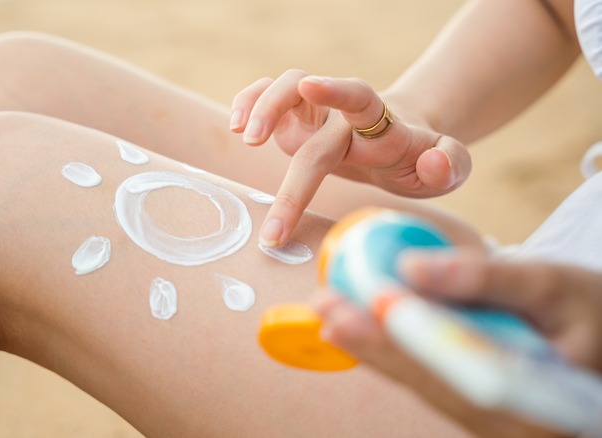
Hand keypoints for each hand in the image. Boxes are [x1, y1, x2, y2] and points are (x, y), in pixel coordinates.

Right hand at [230, 70, 470, 246]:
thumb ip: (450, 164)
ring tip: (244, 138)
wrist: (401, 142)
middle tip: (266, 196)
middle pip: (307, 105)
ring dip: (259, 106)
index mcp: (380, 123)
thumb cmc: (418, 159)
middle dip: (280, 131)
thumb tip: (434, 163)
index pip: (359, 96)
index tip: (311, 84)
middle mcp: (342, 112)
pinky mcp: (296, 118)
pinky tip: (237, 127)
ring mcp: (316, 111)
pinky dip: (247, 103)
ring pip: (284, 87)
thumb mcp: (448, 169)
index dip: (335, 90)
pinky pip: (266, 97)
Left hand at [312, 249, 601, 436]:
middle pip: (432, 379)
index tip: (374, 301)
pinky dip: (394, 352)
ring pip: (424, 382)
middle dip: (375, 340)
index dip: (414, 336)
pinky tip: (361, 330)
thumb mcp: (553, 285)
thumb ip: (485, 279)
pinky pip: (430, 380)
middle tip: (327, 305)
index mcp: (540, 403)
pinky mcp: (477, 408)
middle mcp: (509, 424)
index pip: (462, 368)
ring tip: (331, 312)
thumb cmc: (593, 313)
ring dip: (374, 346)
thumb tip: (412, 268)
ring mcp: (491, 421)